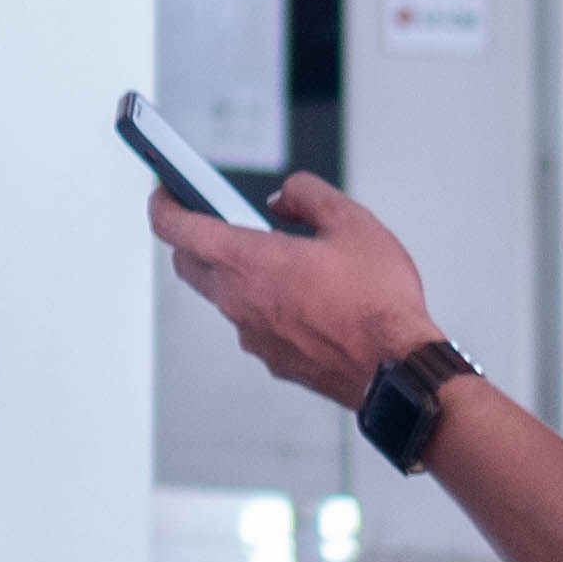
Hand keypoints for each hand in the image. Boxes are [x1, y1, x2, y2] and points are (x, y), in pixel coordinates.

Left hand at [153, 176, 438, 410]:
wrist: (400, 371)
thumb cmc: (379, 302)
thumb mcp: (352, 222)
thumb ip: (308, 195)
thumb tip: (281, 199)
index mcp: (247, 261)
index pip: (175, 228)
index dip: (162, 203)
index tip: (163, 190)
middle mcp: (238, 301)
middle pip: (189, 263)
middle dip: (191, 236)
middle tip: (214, 217)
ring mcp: (252, 335)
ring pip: (221, 295)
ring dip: (232, 272)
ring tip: (273, 255)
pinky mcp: (273, 359)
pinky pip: (252, 322)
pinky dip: (261, 302)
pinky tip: (299, 295)